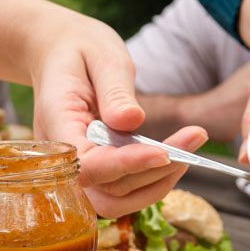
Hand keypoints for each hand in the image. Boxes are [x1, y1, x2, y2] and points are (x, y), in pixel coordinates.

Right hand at [0, 0, 200, 217]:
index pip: (87, 162)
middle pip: (105, 191)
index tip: (164, 153)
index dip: (125, 164)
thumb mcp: (101, 56)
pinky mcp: (95, 170)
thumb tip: (131, 120)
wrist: (59, 52)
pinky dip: (152, 180)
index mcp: (57, 124)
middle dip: (152, 175)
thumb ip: (114, 90)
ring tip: (190, 149)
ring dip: (158, 181)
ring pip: (115, 200)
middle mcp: (62, 156)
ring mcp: (77, 167)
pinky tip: (176, 155)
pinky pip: (121, 190)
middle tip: (192, 140)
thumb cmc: (79, 50)